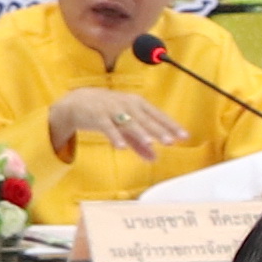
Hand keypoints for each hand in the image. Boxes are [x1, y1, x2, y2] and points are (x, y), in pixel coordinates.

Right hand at [41, 86, 175, 157]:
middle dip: (158, 130)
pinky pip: (107, 127)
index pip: (158, 115)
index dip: (170, 126)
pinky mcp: (98, 116)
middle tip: (170, 141)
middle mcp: (127, 105)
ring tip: (149, 142)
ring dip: (139, 132)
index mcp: (137, 105)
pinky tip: (121, 147)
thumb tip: (155, 159)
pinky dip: (114, 136)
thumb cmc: (107, 112)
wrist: (77, 102)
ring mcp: (112, 109)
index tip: (184, 136)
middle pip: (146, 119)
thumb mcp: (125, 127)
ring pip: (128, 122)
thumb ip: (140, 144)